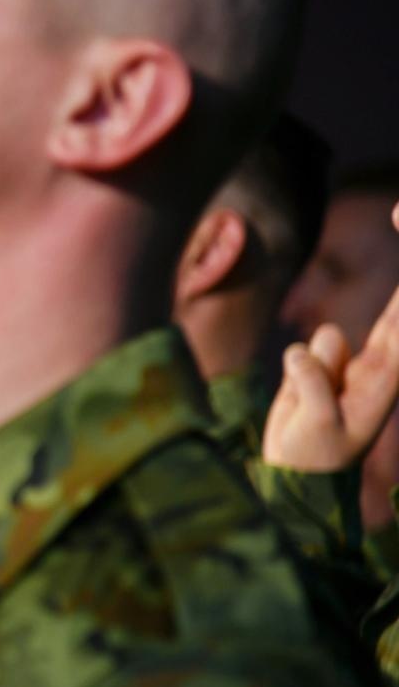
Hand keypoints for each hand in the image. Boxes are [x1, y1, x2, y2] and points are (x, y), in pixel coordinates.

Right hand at [263, 203, 398, 470]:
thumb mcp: (319, 426)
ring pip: (327, 334)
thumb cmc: (317, 457)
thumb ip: (313, 382)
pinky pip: (306, 346)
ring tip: (313, 406)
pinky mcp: (319, 364)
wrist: (298, 478)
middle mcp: (380, 360)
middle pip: (396, 303)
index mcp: (391, 374)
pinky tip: (300, 401)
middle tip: (397, 208)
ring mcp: (348, 361)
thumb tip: (303, 348)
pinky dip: (299, 368)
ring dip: (315, 366)